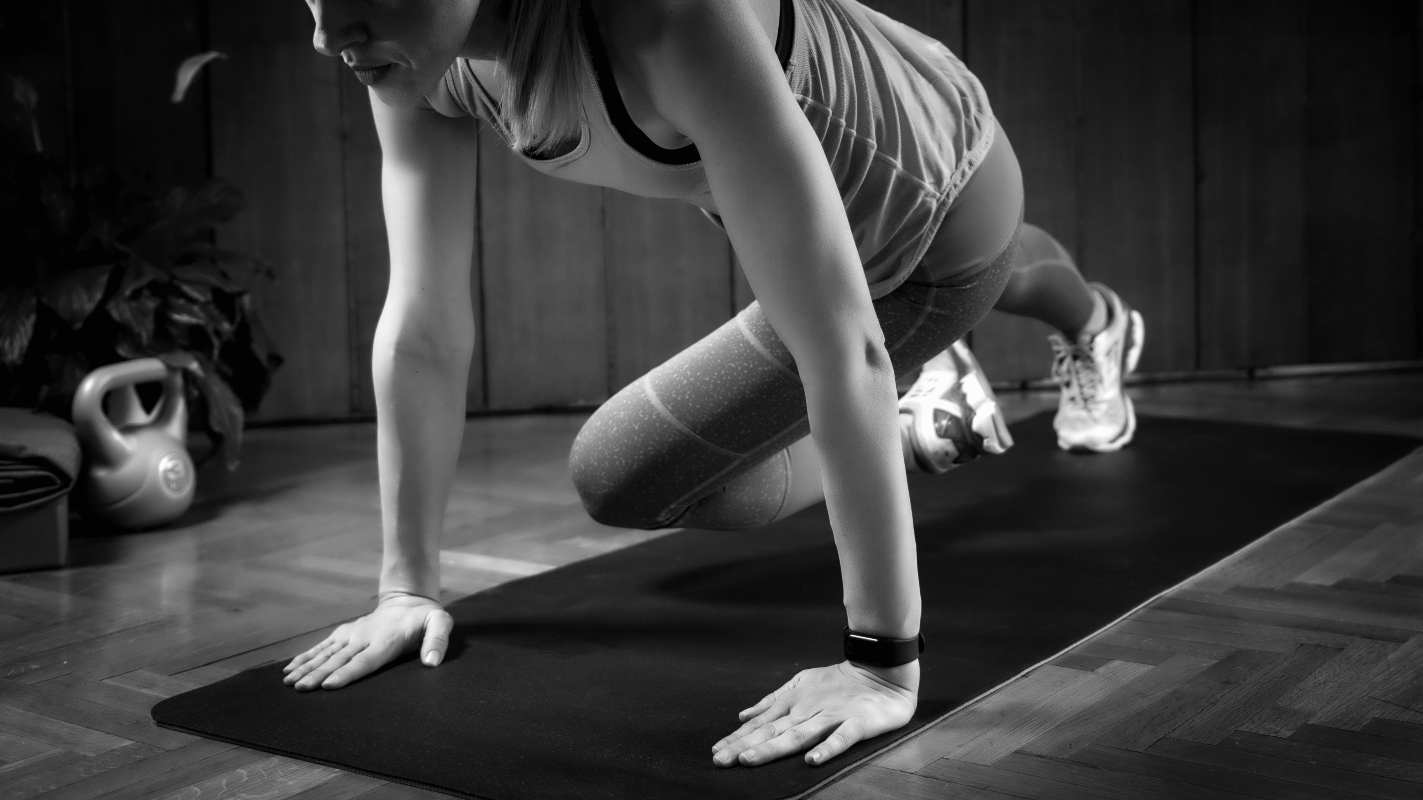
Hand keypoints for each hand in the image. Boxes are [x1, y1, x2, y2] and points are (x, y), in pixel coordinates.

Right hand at [282, 591, 452, 690]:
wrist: (407, 600)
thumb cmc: (426, 618)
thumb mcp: (440, 624)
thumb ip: (437, 641)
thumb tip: (431, 663)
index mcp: (385, 641)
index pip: (364, 661)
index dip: (346, 673)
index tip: (328, 685)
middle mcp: (364, 638)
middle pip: (339, 660)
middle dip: (318, 674)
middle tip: (300, 688)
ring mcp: (351, 635)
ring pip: (326, 653)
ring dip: (306, 667)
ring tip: (288, 682)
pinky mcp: (344, 634)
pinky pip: (322, 647)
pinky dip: (305, 657)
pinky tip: (289, 669)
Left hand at [712, 661, 916, 766]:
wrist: (880, 669)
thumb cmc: (839, 681)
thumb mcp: (800, 684)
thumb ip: (772, 700)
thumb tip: (743, 715)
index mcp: (794, 702)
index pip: (761, 723)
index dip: (737, 737)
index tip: (715, 752)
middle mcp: (808, 709)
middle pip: (772, 731)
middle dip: (743, 746)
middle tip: (720, 760)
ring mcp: (832, 716)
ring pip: (798, 735)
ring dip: (772, 748)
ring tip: (749, 760)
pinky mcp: (857, 722)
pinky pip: (841, 738)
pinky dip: (827, 749)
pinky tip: (812, 761)